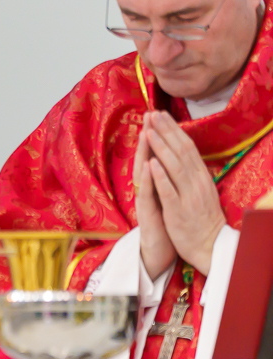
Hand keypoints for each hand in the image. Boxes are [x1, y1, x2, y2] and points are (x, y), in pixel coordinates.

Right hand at [134, 113, 175, 278]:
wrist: (159, 252)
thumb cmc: (165, 225)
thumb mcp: (166, 197)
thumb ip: (163, 178)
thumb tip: (166, 159)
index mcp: (154, 184)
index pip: (155, 155)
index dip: (157, 135)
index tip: (158, 114)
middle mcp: (147, 189)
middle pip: (146, 158)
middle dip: (148, 136)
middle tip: (149, 114)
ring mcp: (145, 201)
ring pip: (143, 173)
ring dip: (144, 152)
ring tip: (147, 132)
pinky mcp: (146, 214)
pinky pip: (147, 193)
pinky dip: (148, 178)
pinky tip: (148, 164)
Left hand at [144, 111, 226, 274]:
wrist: (210, 245)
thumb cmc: (201, 217)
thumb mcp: (200, 190)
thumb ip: (191, 172)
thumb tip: (182, 151)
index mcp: (201, 176)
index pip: (187, 147)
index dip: (173, 130)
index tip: (161, 114)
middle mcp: (197, 182)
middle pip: (181, 151)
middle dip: (165, 131)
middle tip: (153, 114)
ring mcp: (188, 196)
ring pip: (174, 167)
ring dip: (161, 148)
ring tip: (149, 131)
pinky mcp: (178, 211)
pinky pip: (169, 191)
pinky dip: (160, 176)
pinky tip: (151, 163)